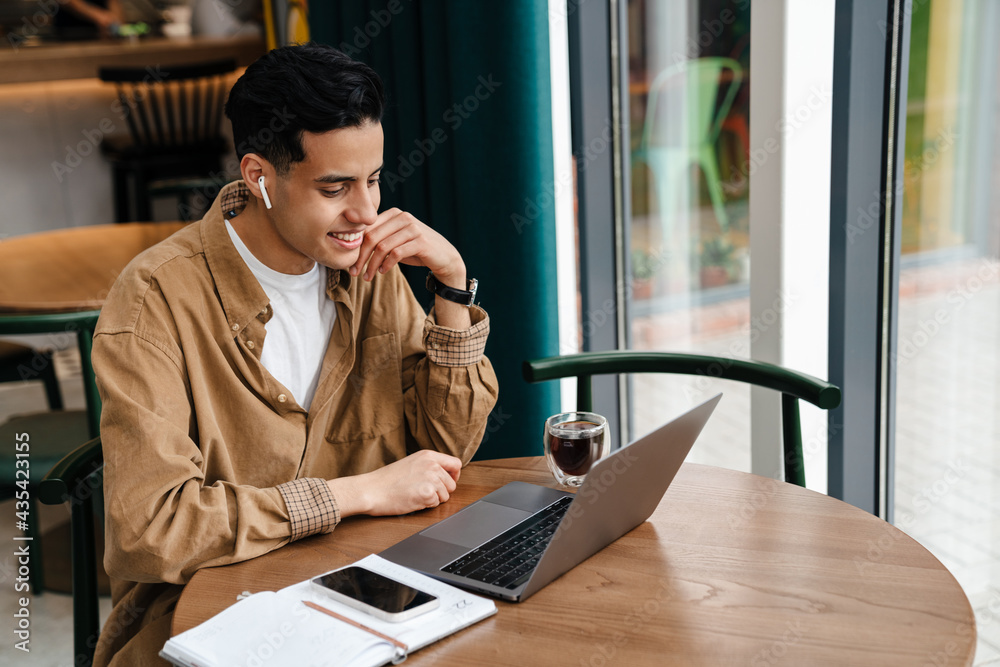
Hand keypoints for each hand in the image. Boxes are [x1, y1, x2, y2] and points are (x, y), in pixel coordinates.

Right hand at [327, 450, 461, 516]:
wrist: (370, 490)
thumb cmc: (385, 480)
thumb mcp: (410, 463)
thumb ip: (428, 466)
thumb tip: (445, 475)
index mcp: (428, 455)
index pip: (456, 464)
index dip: (453, 475)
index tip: (446, 482)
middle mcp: (432, 464)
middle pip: (452, 484)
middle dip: (441, 491)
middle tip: (423, 492)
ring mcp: (431, 478)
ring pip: (446, 496)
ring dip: (433, 499)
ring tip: (415, 495)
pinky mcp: (427, 493)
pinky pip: (436, 504)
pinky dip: (426, 506)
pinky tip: (413, 500)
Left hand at [350, 208, 465, 286]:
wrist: (444, 257)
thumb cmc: (416, 250)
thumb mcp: (395, 242)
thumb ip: (379, 239)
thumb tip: (354, 249)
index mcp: (394, 214)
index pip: (367, 229)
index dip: (357, 247)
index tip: (352, 264)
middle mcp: (403, 217)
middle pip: (372, 237)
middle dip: (361, 257)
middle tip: (355, 272)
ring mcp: (412, 228)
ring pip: (382, 247)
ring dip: (372, 265)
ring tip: (368, 276)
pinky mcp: (420, 241)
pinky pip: (396, 253)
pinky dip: (386, 264)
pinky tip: (383, 272)